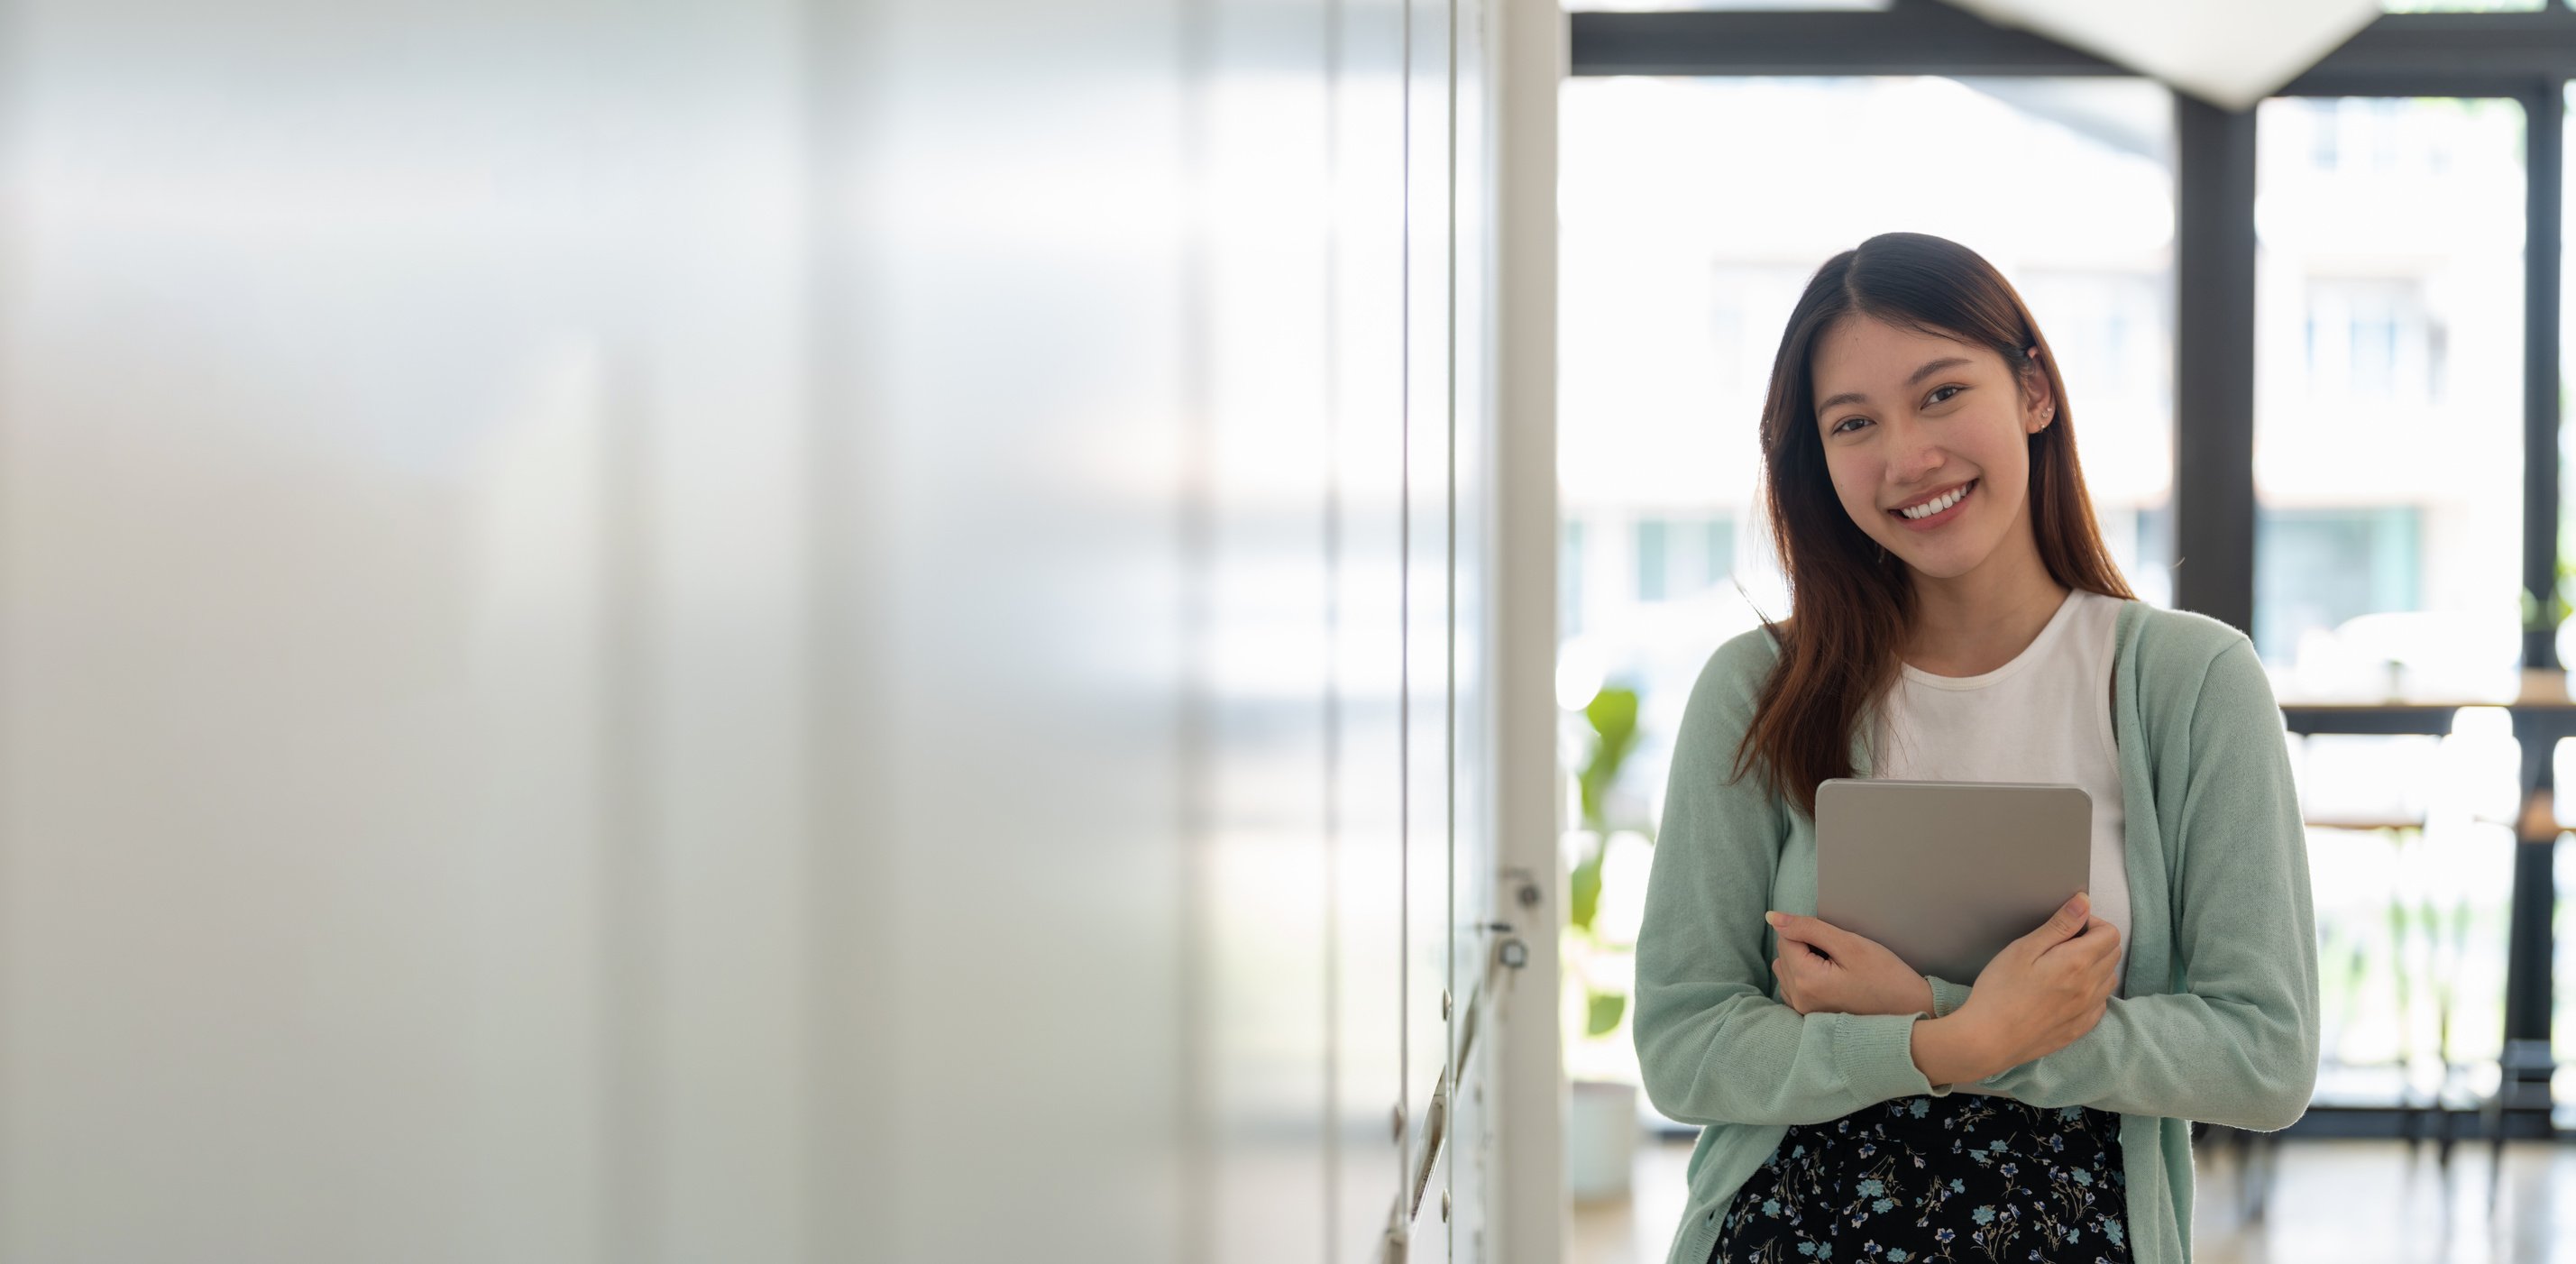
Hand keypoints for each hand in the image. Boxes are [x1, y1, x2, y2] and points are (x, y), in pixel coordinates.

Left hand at [1765, 910, 1936, 1017]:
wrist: (1911, 1011)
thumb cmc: (1887, 976)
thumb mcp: (1850, 944)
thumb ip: (1808, 928)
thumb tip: (1772, 917)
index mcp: (1806, 981)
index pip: (1786, 937)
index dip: (1811, 932)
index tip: (1837, 943)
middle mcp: (1799, 1000)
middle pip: (1784, 954)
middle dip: (1807, 946)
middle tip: (1840, 955)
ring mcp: (1803, 1011)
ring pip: (1786, 969)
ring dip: (1804, 961)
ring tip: (1837, 967)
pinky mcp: (1810, 1015)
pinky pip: (1793, 986)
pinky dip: (1806, 976)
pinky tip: (1832, 979)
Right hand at [1951, 892, 2120, 1074]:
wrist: (1988, 1039)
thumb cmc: (1999, 991)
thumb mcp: (2023, 949)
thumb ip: (2059, 925)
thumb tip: (2083, 903)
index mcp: (2078, 963)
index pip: (2110, 933)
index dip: (2091, 923)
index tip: (2067, 927)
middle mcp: (2090, 987)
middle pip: (2113, 954)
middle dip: (2095, 942)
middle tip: (2063, 944)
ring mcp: (2087, 1011)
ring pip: (2109, 979)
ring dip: (2096, 967)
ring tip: (2064, 967)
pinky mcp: (2079, 1028)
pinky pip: (2100, 1005)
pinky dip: (2092, 992)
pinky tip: (2066, 992)